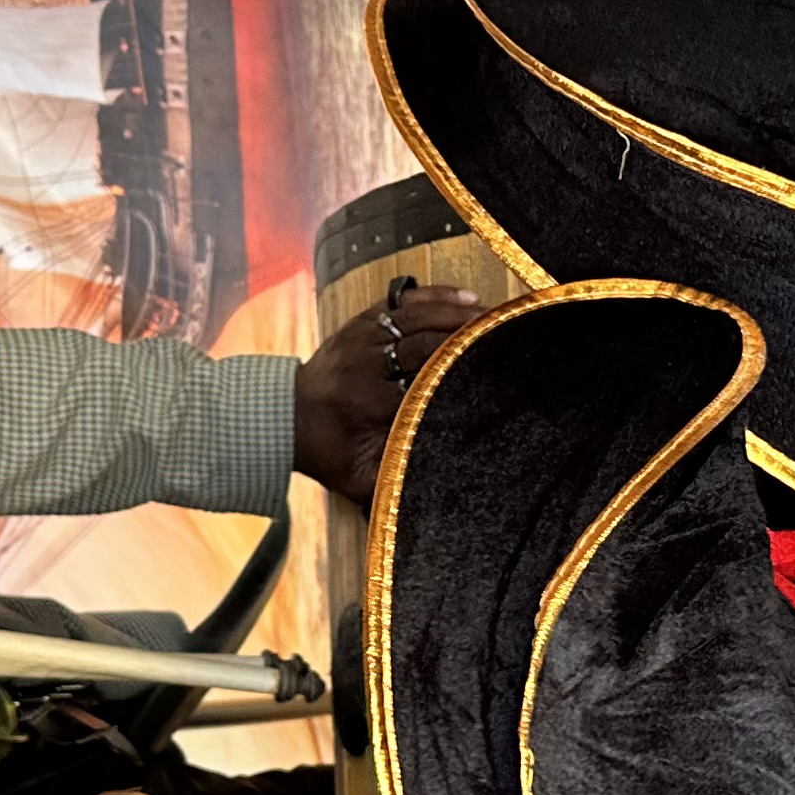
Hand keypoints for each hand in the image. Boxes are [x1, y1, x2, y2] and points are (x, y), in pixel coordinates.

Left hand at [294, 283, 481, 503]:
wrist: (286, 417)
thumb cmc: (329, 451)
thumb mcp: (357, 477)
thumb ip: (392, 486)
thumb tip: (437, 498)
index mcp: (366, 402)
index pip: (423, 388)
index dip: (460, 382)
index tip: (496, 384)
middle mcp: (363, 364)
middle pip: (426, 345)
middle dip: (468, 342)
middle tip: (508, 342)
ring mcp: (360, 337)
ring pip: (417, 318)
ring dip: (459, 315)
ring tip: (497, 318)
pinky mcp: (361, 321)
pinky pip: (402, 303)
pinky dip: (436, 296)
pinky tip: (468, 297)